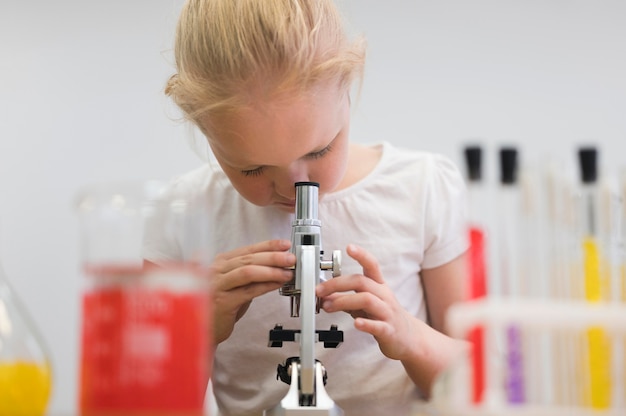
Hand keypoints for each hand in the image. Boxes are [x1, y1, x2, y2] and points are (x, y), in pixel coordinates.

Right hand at [210, 239, 294, 343]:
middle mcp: (216, 270)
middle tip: (290, 258)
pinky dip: (266, 286)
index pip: (248, 249)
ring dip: (271, 271)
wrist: (206, 328)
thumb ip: (251, 273)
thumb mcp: (236, 284)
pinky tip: (277, 284)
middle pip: (249, 259)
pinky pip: (249, 290)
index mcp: (220, 262)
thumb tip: (277, 264)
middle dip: (273, 257)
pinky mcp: (223, 301)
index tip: (284, 244)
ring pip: (248, 272)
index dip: (268, 246)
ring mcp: (218, 285)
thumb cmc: (221, 305)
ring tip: (287, 272)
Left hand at [315, 244, 416, 360]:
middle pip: (361, 282)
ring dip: (344, 301)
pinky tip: (356, 324)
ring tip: (328, 306)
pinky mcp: (389, 330)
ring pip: (367, 300)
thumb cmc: (384, 316)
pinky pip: (378, 325)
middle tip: (319, 290)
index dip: (361, 255)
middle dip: (337, 284)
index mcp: (378, 286)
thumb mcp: (365, 303)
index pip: (372, 265)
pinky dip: (366, 323)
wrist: (408, 337)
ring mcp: (387, 312)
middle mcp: (384, 295)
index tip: (349, 247)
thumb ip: (345, 298)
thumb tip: (324, 295)